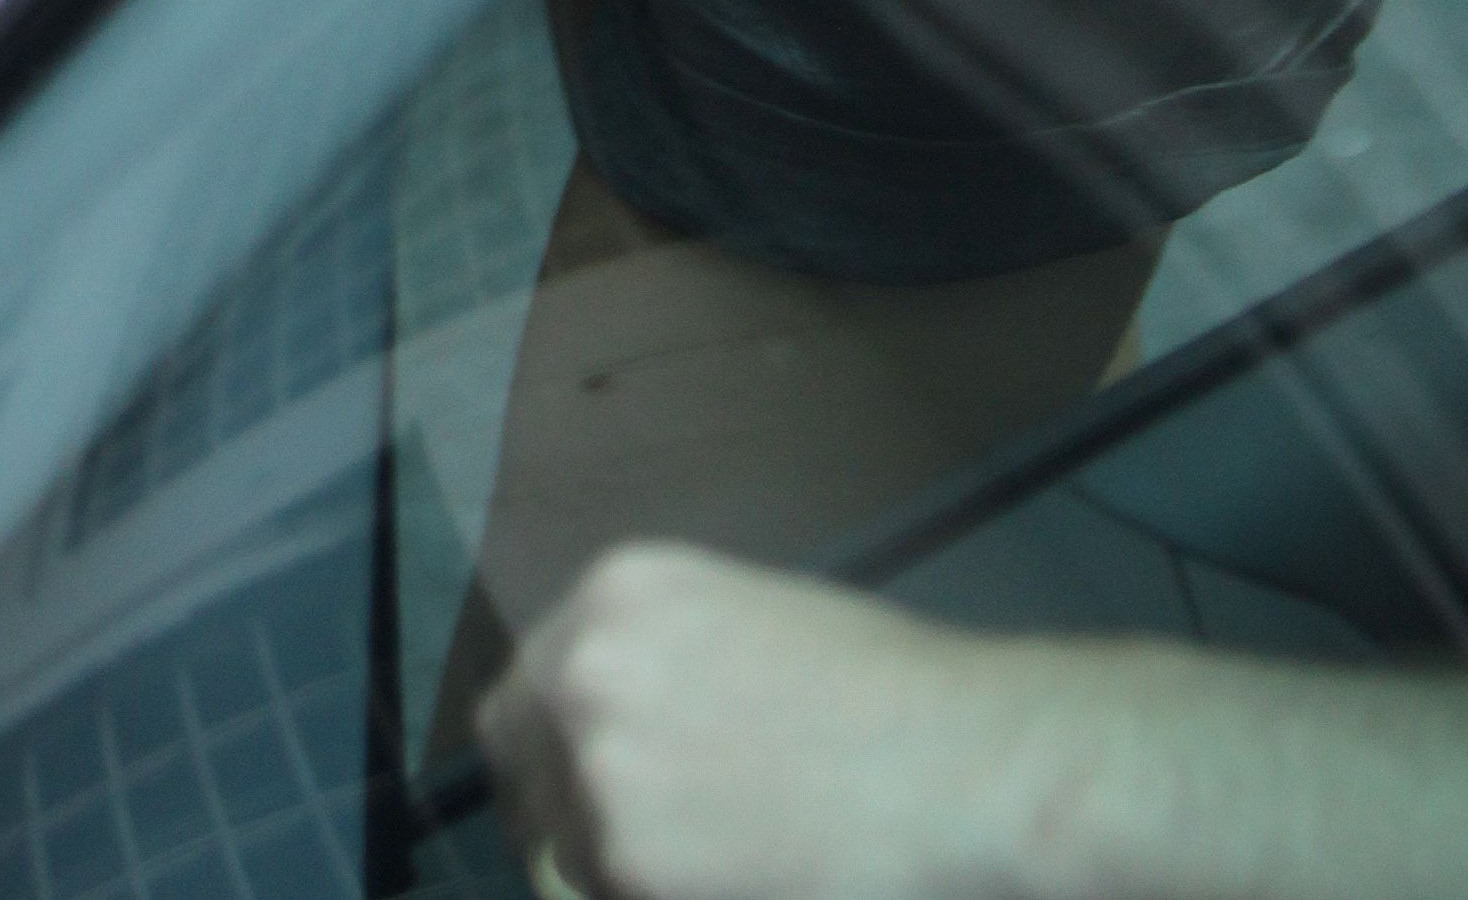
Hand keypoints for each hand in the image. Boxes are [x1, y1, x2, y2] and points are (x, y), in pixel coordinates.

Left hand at [479, 548, 1078, 899]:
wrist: (948, 762)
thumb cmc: (880, 687)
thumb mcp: (742, 620)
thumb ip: (655, 663)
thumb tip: (613, 724)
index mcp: (614, 597)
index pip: (519, 697)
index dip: (546, 751)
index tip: (573, 786)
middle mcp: (586, 676)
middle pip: (530, 778)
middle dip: (573, 811)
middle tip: (649, 836)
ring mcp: (601, 776)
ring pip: (573, 852)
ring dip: (626, 864)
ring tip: (723, 851)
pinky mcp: (630, 866)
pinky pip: (618, 895)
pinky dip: (664, 894)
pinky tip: (740, 874)